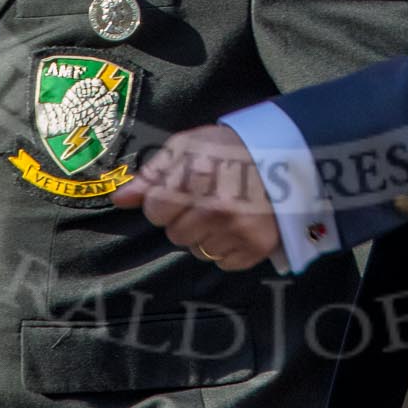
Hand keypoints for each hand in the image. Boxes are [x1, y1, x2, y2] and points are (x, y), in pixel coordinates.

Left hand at [110, 124, 280, 270]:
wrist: (287, 157)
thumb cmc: (230, 148)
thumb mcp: (188, 145)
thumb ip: (152, 173)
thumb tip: (120, 200)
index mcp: (197, 176)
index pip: (155, 210)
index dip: (163, 200)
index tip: (179, 190)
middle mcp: (216, 207)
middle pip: (174, 234)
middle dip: (183, 218)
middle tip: (205, 198)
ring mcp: (238, 230)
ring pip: (198, 251)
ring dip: (205, 235)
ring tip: (224, 211)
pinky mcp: (256, 248)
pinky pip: (223, 262)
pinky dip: (227, 248)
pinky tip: (237, 225)